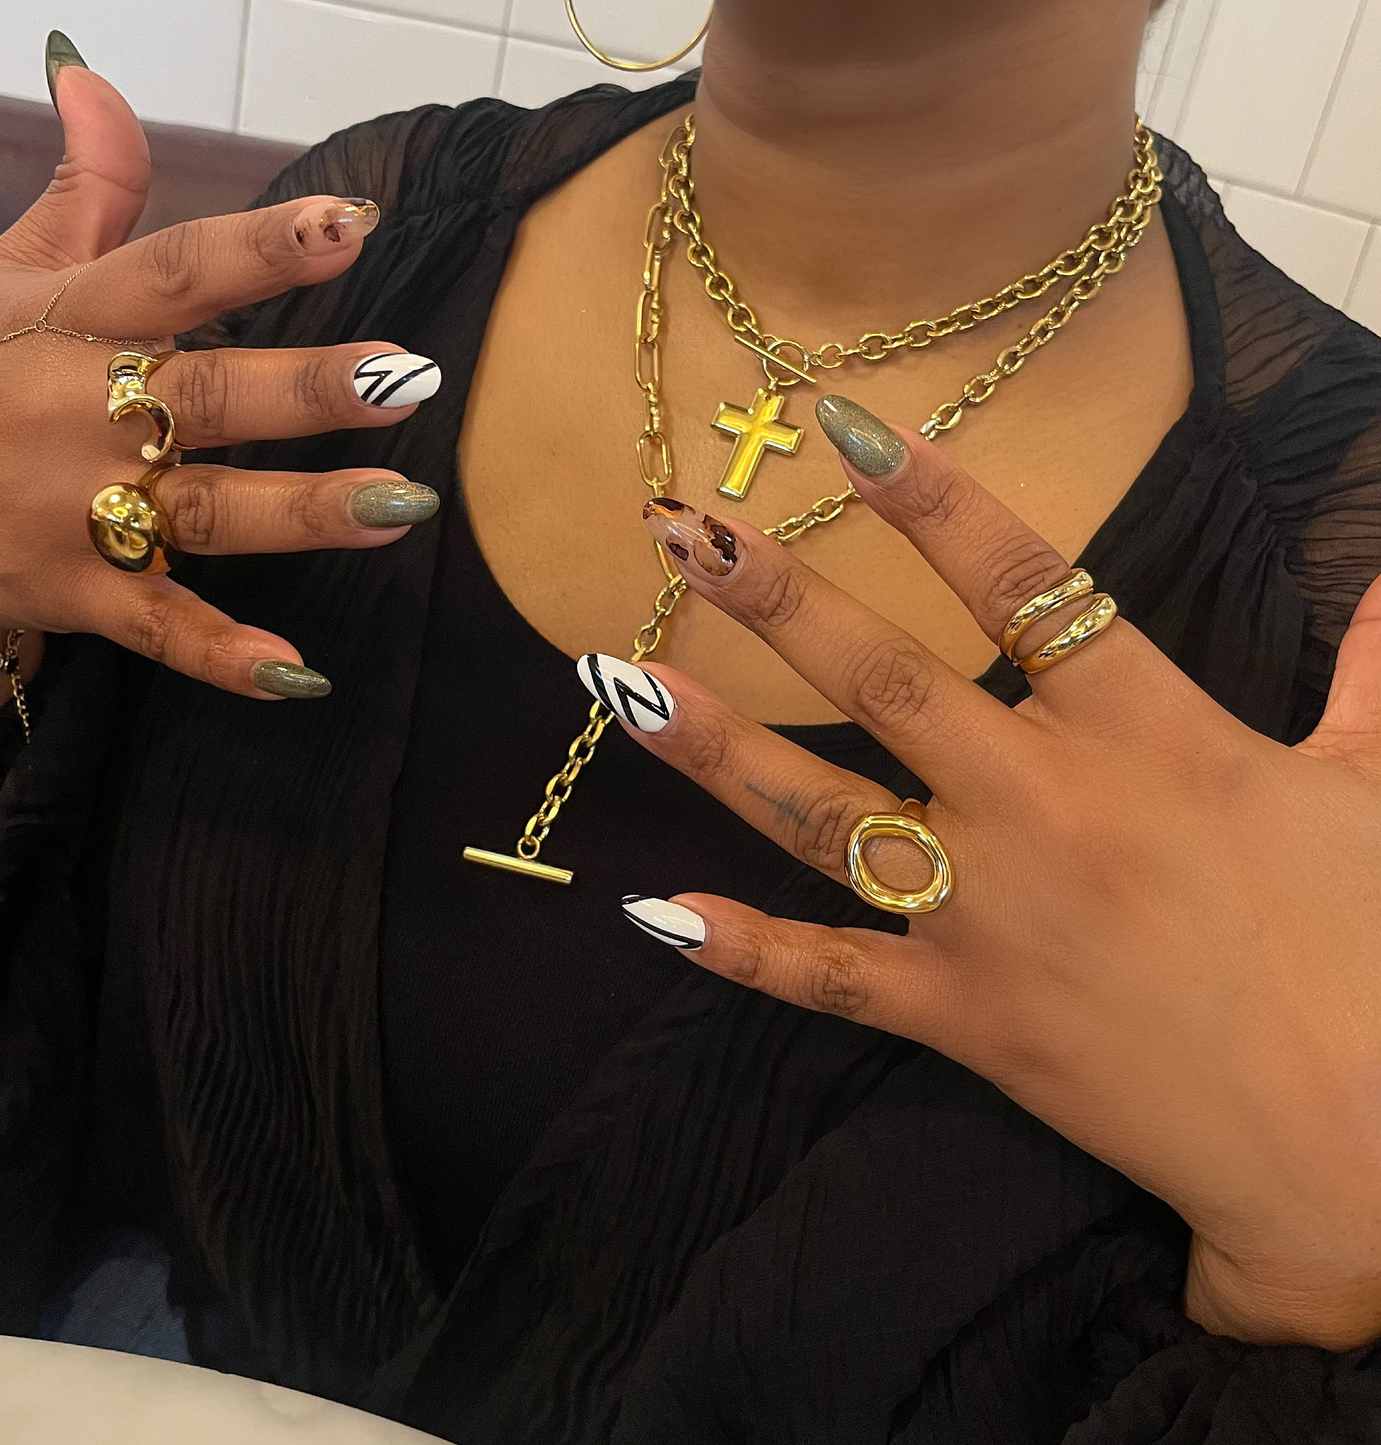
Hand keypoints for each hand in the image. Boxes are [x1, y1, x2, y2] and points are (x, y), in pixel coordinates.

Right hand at [0, 59, 440, 708]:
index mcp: (75, 325)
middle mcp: (82, 415)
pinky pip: (159, 626)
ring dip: (302, 511)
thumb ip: (83, 194)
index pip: (176, 271)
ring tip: (402, 507)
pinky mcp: (77, 594)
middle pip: (208, 393)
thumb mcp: (9, 279)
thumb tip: (95, 77)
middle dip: (306, 386)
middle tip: (405, 378)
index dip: (262, 248)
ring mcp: (79, 513)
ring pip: (205, 509)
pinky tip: (298, 671)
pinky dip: (223, 653)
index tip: (350, 226)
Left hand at [601, 399, 1380, 1351]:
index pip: (1023, 582)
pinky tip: (655, 914)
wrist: (1354, 1148)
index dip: (931, 500)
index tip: (842, 429)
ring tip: (620, 685)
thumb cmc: (1371, 956)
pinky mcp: (961, 1018)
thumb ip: (1372, 673)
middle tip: (681, 532)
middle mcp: (1042, 809)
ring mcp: (987, 917)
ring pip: (823, 815)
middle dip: (778, 597)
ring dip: (716, 747)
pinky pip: (832, 978)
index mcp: (1146, 736)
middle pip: (885, 681)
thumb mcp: (1375, 791)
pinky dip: (744, 950)